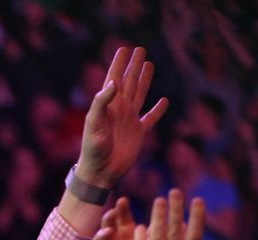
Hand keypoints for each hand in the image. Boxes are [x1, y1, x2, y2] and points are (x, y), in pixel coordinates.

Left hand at [76, 47, 168, 187]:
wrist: (101, 172)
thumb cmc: (93, 149)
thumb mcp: (94, 123)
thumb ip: (102, 101)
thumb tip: (114, 82)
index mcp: (108, 105)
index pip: (114, 78)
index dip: (119, 63)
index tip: (124, 49)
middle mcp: (119, 109)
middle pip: (129, 82)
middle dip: (134, 66)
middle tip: (140, 50)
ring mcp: (129, 120)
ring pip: (140, 95)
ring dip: (145, 80)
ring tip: (149, 65)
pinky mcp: (138, 133)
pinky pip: (150, 118)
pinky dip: (158, 110)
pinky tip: (164, 101)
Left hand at [123, 189, 235, 239]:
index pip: (195, 238)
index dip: (197, 218)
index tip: (198, 200)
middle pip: (176, 232)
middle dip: (176, 210)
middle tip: (174, 190)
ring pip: (158, 238)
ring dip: (159, 218)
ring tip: (158, 200)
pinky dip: (140, 238)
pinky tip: (140, 225)